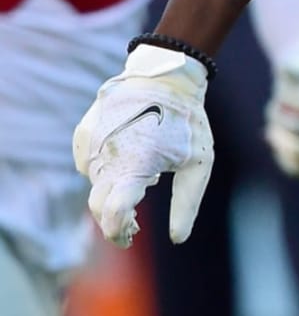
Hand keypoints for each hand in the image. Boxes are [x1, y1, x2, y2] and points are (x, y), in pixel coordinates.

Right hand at [72, 44, 212, 246]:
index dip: (119, 232)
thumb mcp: (199, 162)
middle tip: (135, 223)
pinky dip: (105, 170)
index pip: (113, 214)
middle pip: (99, 206)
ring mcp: (90, 144)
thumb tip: (178, 239)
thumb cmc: (187, 121)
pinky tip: (130, 156)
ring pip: (94, 184)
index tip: (131, 236)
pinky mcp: (83, 135)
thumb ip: (187, 202)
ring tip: (144, 175)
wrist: (165, 77)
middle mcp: (106, 156)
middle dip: (114, 219)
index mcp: (135, 165)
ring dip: (112, 191)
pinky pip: (89, 164)